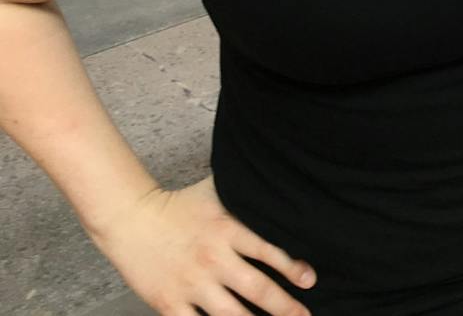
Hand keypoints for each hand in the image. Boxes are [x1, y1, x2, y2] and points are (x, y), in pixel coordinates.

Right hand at [90, 177, 315, 315]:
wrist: (129, 218)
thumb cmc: (179, 205)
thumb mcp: (218, 191)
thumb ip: (246, 195)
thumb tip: (280, 182)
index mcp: (228, 231)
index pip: (269, 252)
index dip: (292, 269)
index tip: (309, 281)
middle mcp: (213, 259)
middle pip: (257, 289)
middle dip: (285, 307)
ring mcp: (191, 284)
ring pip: (230, 315)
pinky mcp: (168, 302)